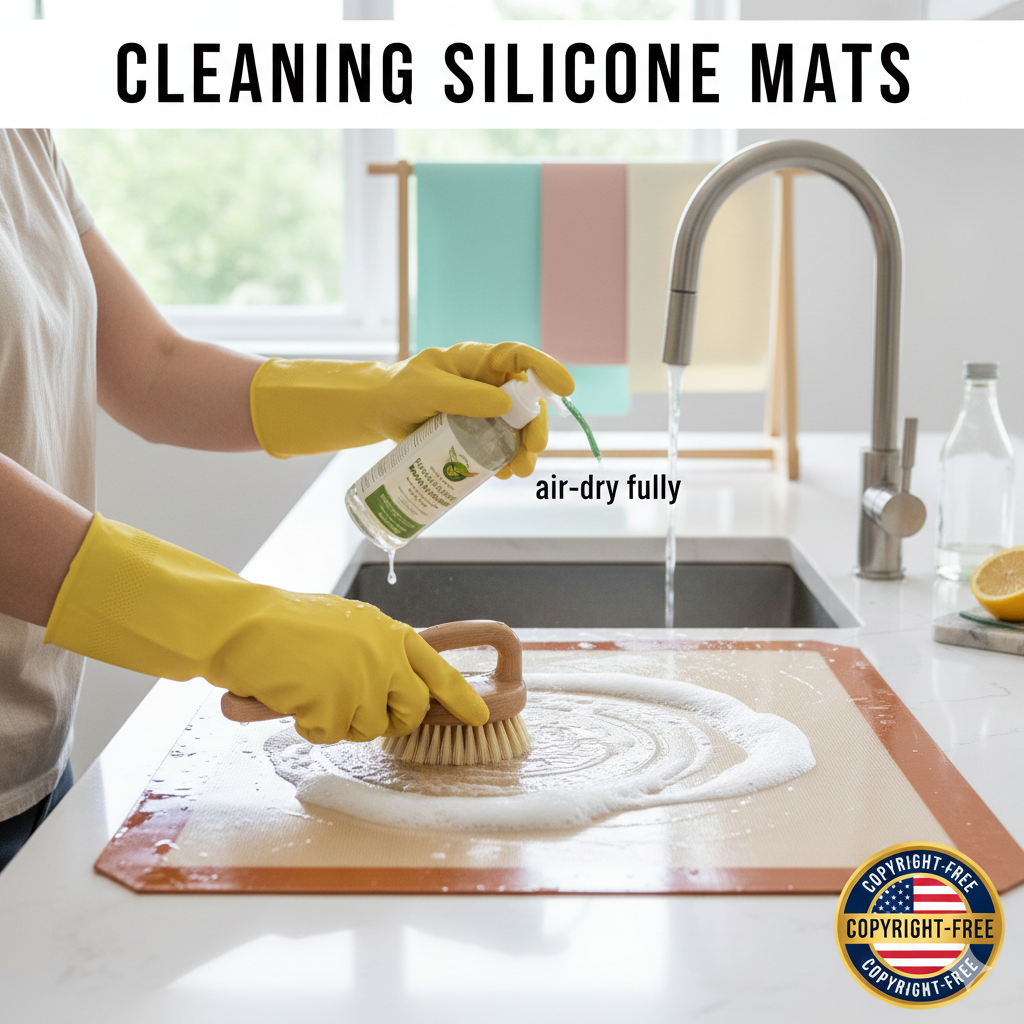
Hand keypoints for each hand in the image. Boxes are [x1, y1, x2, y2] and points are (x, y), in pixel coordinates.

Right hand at [44, 515, 488, 743]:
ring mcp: (361, 678)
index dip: (460, 696)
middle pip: (410, 711)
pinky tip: (292, 698)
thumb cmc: (284, 626)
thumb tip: (396, 692)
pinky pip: (329, 734)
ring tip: (308, 690)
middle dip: (387, 719)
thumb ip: (375, 654)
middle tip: (350, 707)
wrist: (241, 623)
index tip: (479, 715)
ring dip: (338, 719)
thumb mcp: (345, 628)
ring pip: (367, 728)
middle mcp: (383, 653)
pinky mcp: (335, 701)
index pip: (437, 668)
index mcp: (388, 632)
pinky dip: (307, 725)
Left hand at [249, 342, 574, 473]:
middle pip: (526, 402)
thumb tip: (505, 404)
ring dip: (523, 450)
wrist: (381, 412)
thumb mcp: (428, 390)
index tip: (566, 389)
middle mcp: (489, 384)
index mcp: (480, 362)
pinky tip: (504, 474)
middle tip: (532, 450)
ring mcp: (486, 410)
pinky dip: (506, 461)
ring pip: (517, 428)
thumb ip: (463, 396)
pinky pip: (500, 446)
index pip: (520, 358)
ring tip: (518, 471)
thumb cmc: (400, 391)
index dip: (546, 370)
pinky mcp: (477, 433)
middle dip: (534, 427)